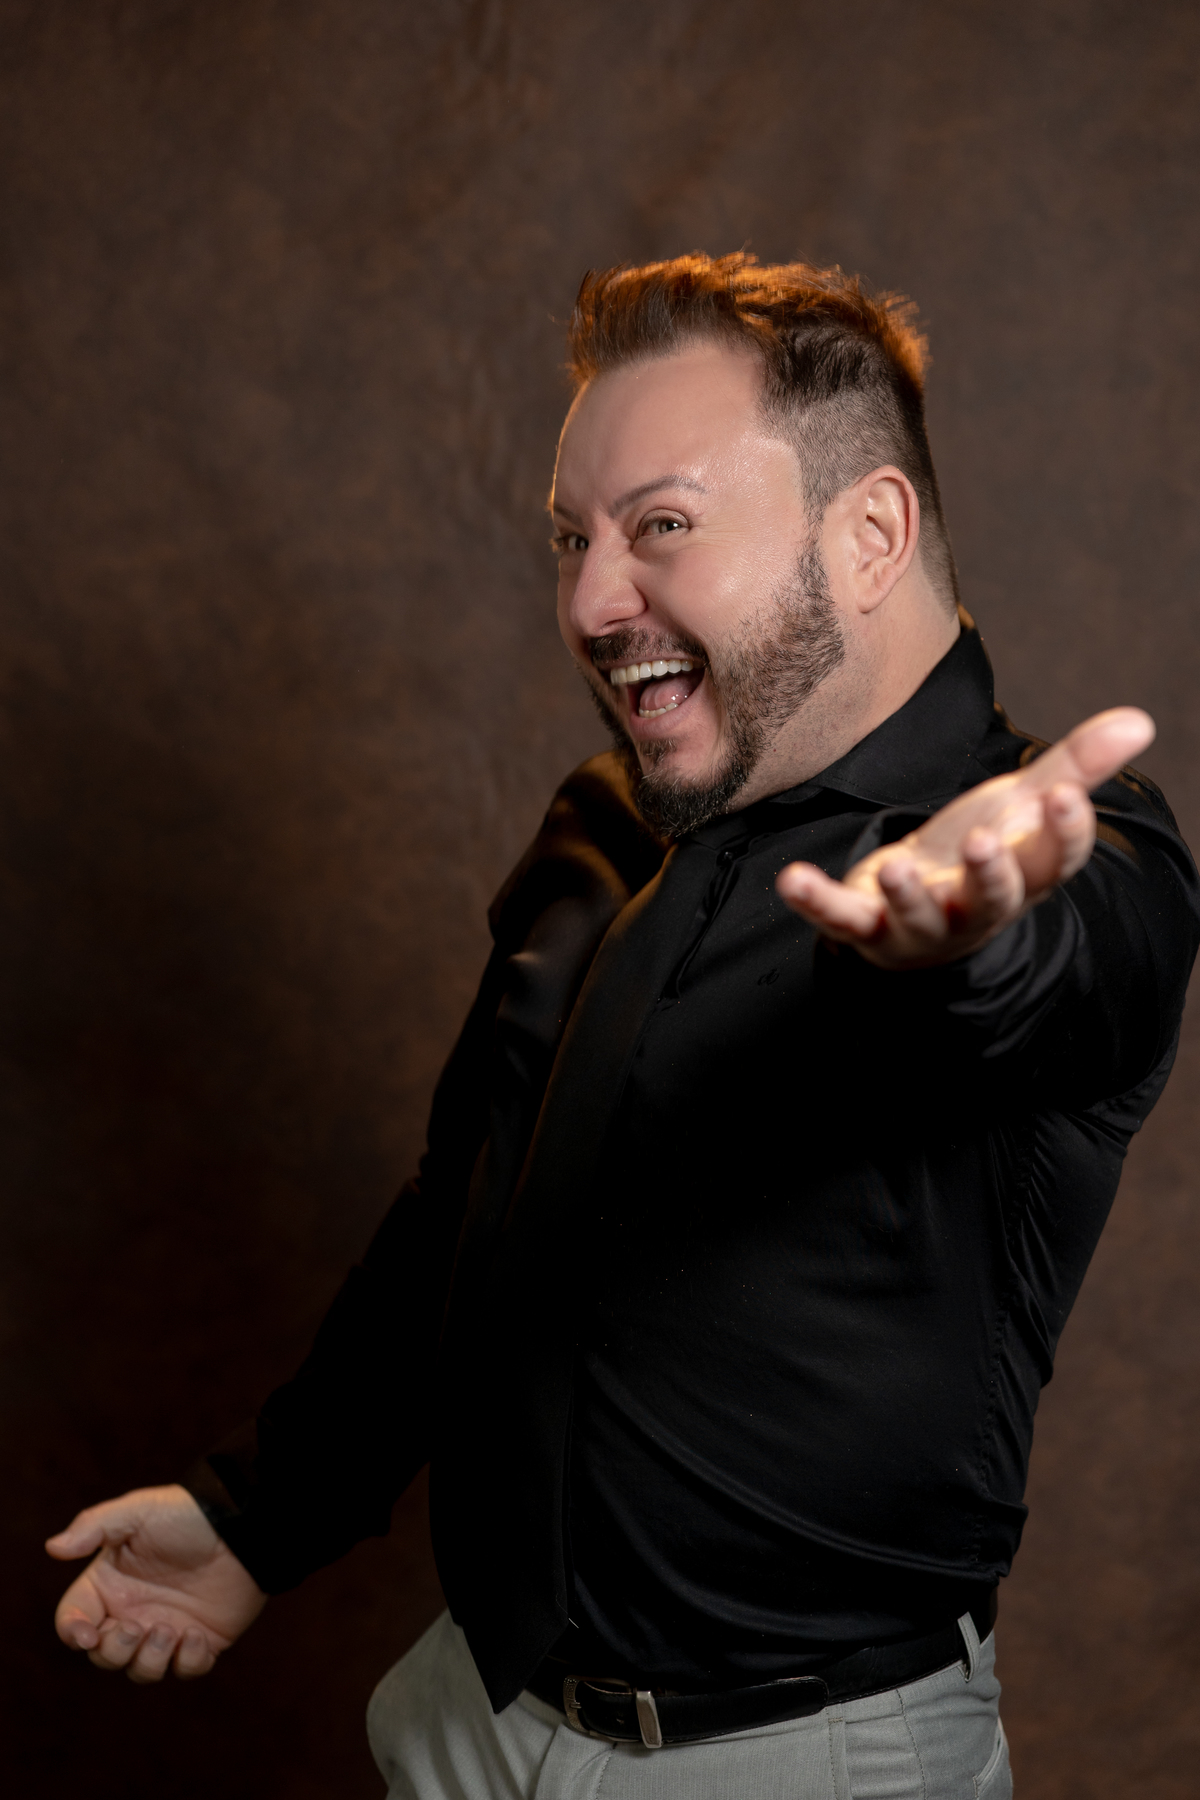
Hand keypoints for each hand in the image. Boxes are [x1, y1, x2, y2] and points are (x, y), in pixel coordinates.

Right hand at [46, 1484, 266, 1681]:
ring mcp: (166, 1628)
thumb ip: (94, 1526)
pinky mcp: (201, 1640)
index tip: (87, 1634)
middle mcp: (132, 1611)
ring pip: (141, 1670)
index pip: (73, 1620)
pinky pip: (186, 1670)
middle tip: (136, 1628)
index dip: (73, 1633)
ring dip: (151, 1660)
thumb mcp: (138, 1511)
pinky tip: (198, 1636)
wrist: (242, 1523)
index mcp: (109, 1585)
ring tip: (171, 1630)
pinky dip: (189, 1662)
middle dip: (114, 1651)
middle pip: (103, 1655)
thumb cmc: (185, 1514)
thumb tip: (52, 1547)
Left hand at [776, 707, 1154, 969]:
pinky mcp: (867, 927)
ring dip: (907, 896)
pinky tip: (791, 879)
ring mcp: (920, 922)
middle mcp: (974, 907)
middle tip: (979, 841)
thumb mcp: (1023, 806)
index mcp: (1021, 876)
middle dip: (988, 874)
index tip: (1065, 797)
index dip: (1063, 832)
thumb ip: (1075, 767)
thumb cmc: (977, 851)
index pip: (1053, 860)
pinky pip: (841, 919)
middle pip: (992, 898)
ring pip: (918, 917)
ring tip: (894, 868)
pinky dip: (816, 902)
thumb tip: (1140, 721)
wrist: (919, 909)